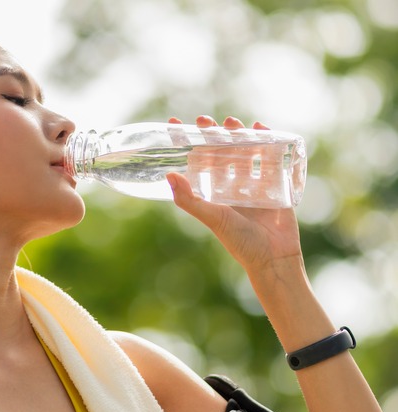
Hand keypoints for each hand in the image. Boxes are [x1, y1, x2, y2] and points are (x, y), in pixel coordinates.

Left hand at [166, 115, 302, 272]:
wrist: (274, 258)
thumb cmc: (240, 241)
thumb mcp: (212, 217)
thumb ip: (190, 199)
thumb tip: (169, 175)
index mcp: (214, 193)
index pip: (197, 162)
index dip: (187, 145)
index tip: (174, 125)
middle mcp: (232, 186)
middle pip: (221, 153)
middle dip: (213, 135)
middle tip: (204, 120)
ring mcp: (254, 184)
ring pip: (245, 152)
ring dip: (238, 135)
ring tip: (231, 121)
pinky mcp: (276, 185)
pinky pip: (271, 158)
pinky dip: (267, 141)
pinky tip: (261, 127)